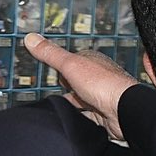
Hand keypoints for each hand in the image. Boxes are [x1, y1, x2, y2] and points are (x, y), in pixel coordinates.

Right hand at [25, 34, 140, 141]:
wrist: (124, 111)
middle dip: (67, 84)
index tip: (52, 67)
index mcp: (94, 62)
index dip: (62, 65)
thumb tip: (31, 38)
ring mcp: (102, 97)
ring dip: (72, 101)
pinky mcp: (103, 115)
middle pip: (78, 80)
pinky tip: (71, 118)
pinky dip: (78, 116)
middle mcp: (100, 78)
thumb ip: (50, 54)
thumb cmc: (104, 85)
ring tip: (59, 104)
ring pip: (82, 99)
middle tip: (55, 87)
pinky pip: (87, 116)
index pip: (74, 60)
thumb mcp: (70, 65)